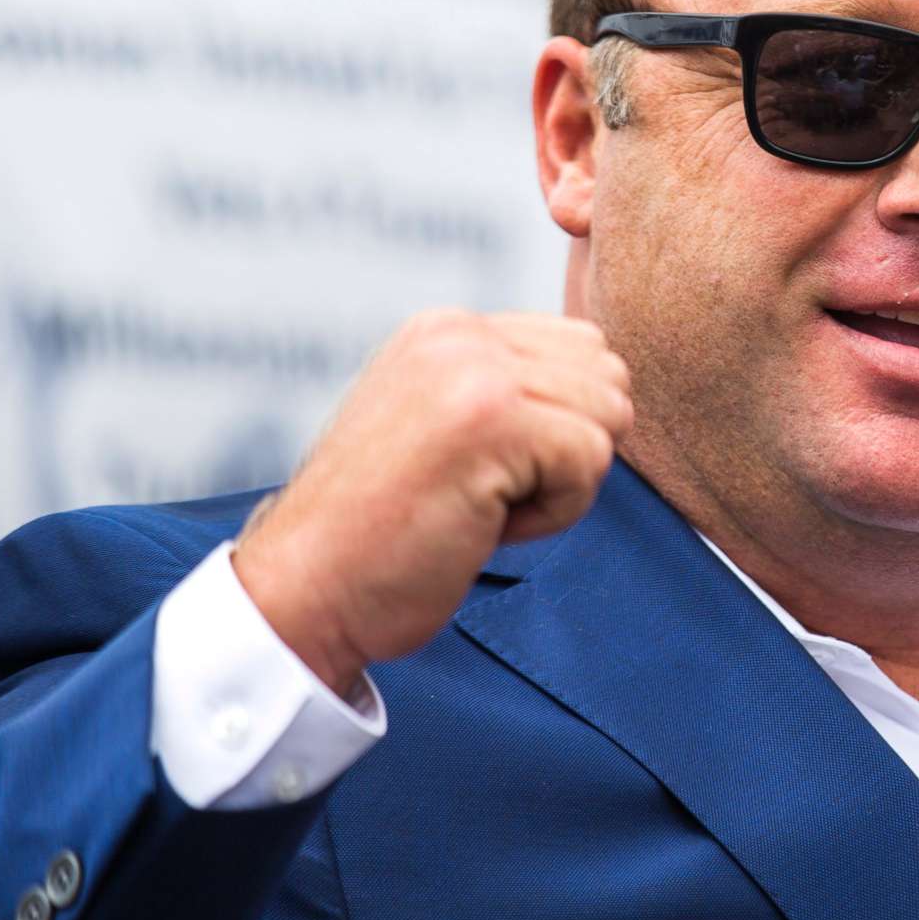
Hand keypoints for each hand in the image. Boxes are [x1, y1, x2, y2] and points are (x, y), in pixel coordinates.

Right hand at [231, 309, 632, 691]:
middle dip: (570, 449)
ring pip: (607, 417)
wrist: (308, 590)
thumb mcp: (442, 428)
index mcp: (448, 329)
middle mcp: (461, 333)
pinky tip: (483, 524)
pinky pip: (590, 460)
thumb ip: (509, 390)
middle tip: (486, 492)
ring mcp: (475, 370)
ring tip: (481, 506)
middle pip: (608, 377)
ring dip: (561, 484)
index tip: (479, 469)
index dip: (557, 429)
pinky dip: (552, 514)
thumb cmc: (382, 532)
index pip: (583, 348)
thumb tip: (610, 385)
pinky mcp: (492, 419)